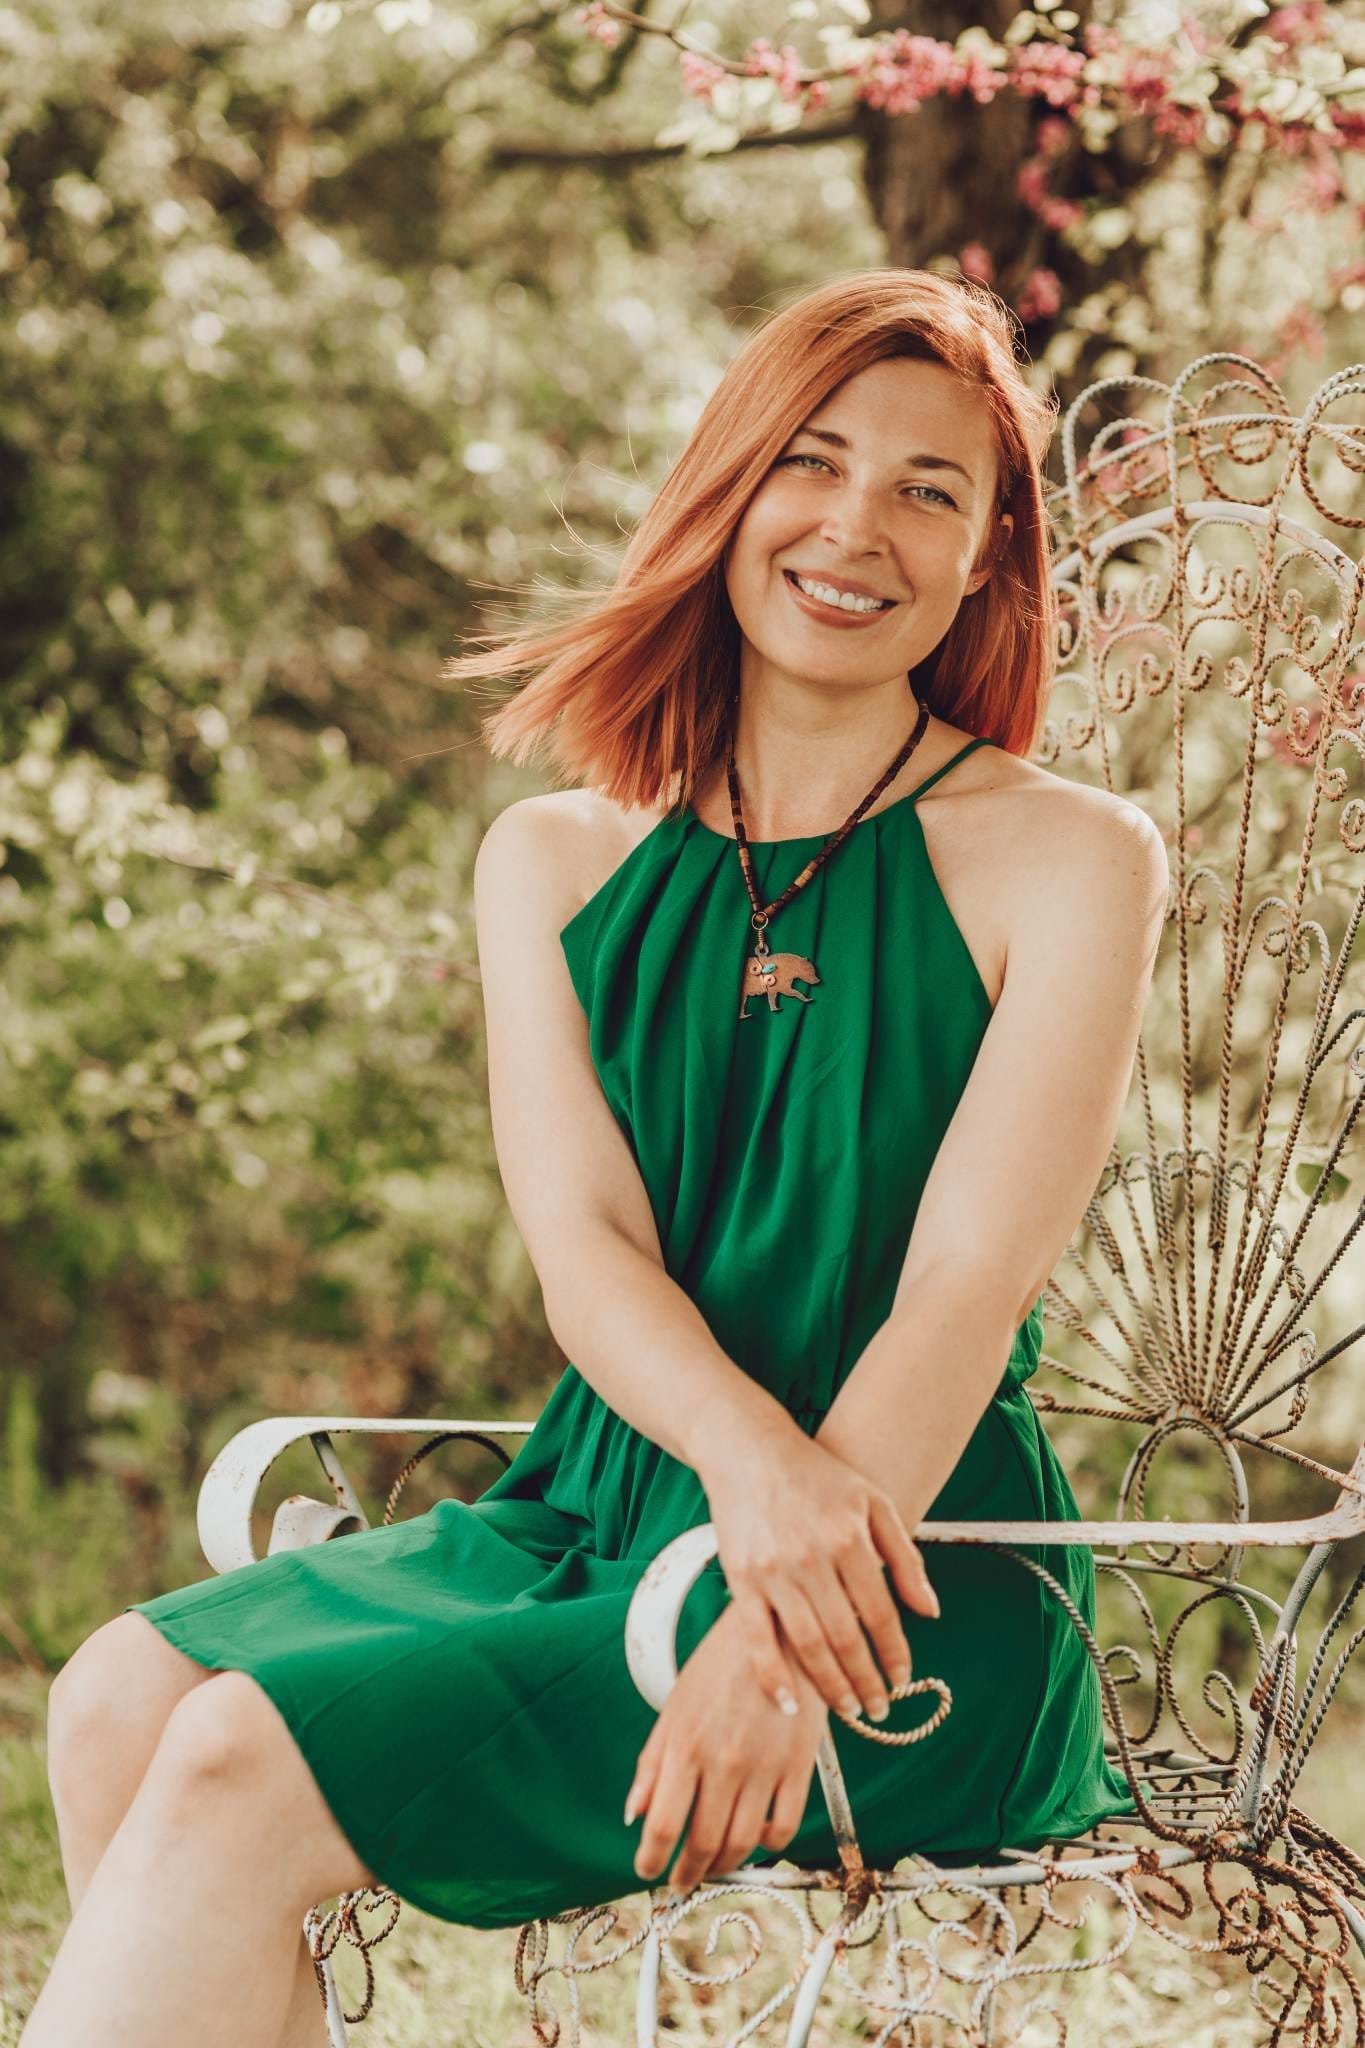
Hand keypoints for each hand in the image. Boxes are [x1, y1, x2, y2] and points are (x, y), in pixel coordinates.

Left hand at [626, 1604, 826, 1892]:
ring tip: (712, 1867)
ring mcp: (765, 1768)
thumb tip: (632, 1815)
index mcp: (687, 1746)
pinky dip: (767, 1845)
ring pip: (742, 1843)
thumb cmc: (719, 1667)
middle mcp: (725, 1763)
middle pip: (703, 1843)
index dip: (652, 1860)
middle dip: (687, 1873)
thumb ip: (653, 1764)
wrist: (778, 1629)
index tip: (647, 1872)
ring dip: (723, 1866)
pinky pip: (784, 1826)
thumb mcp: (676, 1706)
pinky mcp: (800, 1766)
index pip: (663, 1826)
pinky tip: (754, 1841)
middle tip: (680, 1882)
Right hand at [698, 1416, 939, 1723]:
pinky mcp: (740, 1579)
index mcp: (849, 1538)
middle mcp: (812, 1558)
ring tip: (848, 1710)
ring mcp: (773, 1572)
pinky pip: (756, 1640)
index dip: (895, 1652)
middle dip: (867, 1681)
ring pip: (807, 1645)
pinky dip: (772, 1677)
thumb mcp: (873, 1502)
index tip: (902, 1678)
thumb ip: (904, 1557)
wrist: (749, 1451)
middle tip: (879, 1708)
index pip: (880, 1612)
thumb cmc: (817, 1476)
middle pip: (847, 1637)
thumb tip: (930, 1612)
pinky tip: (789, 1704)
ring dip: (831, 1687)